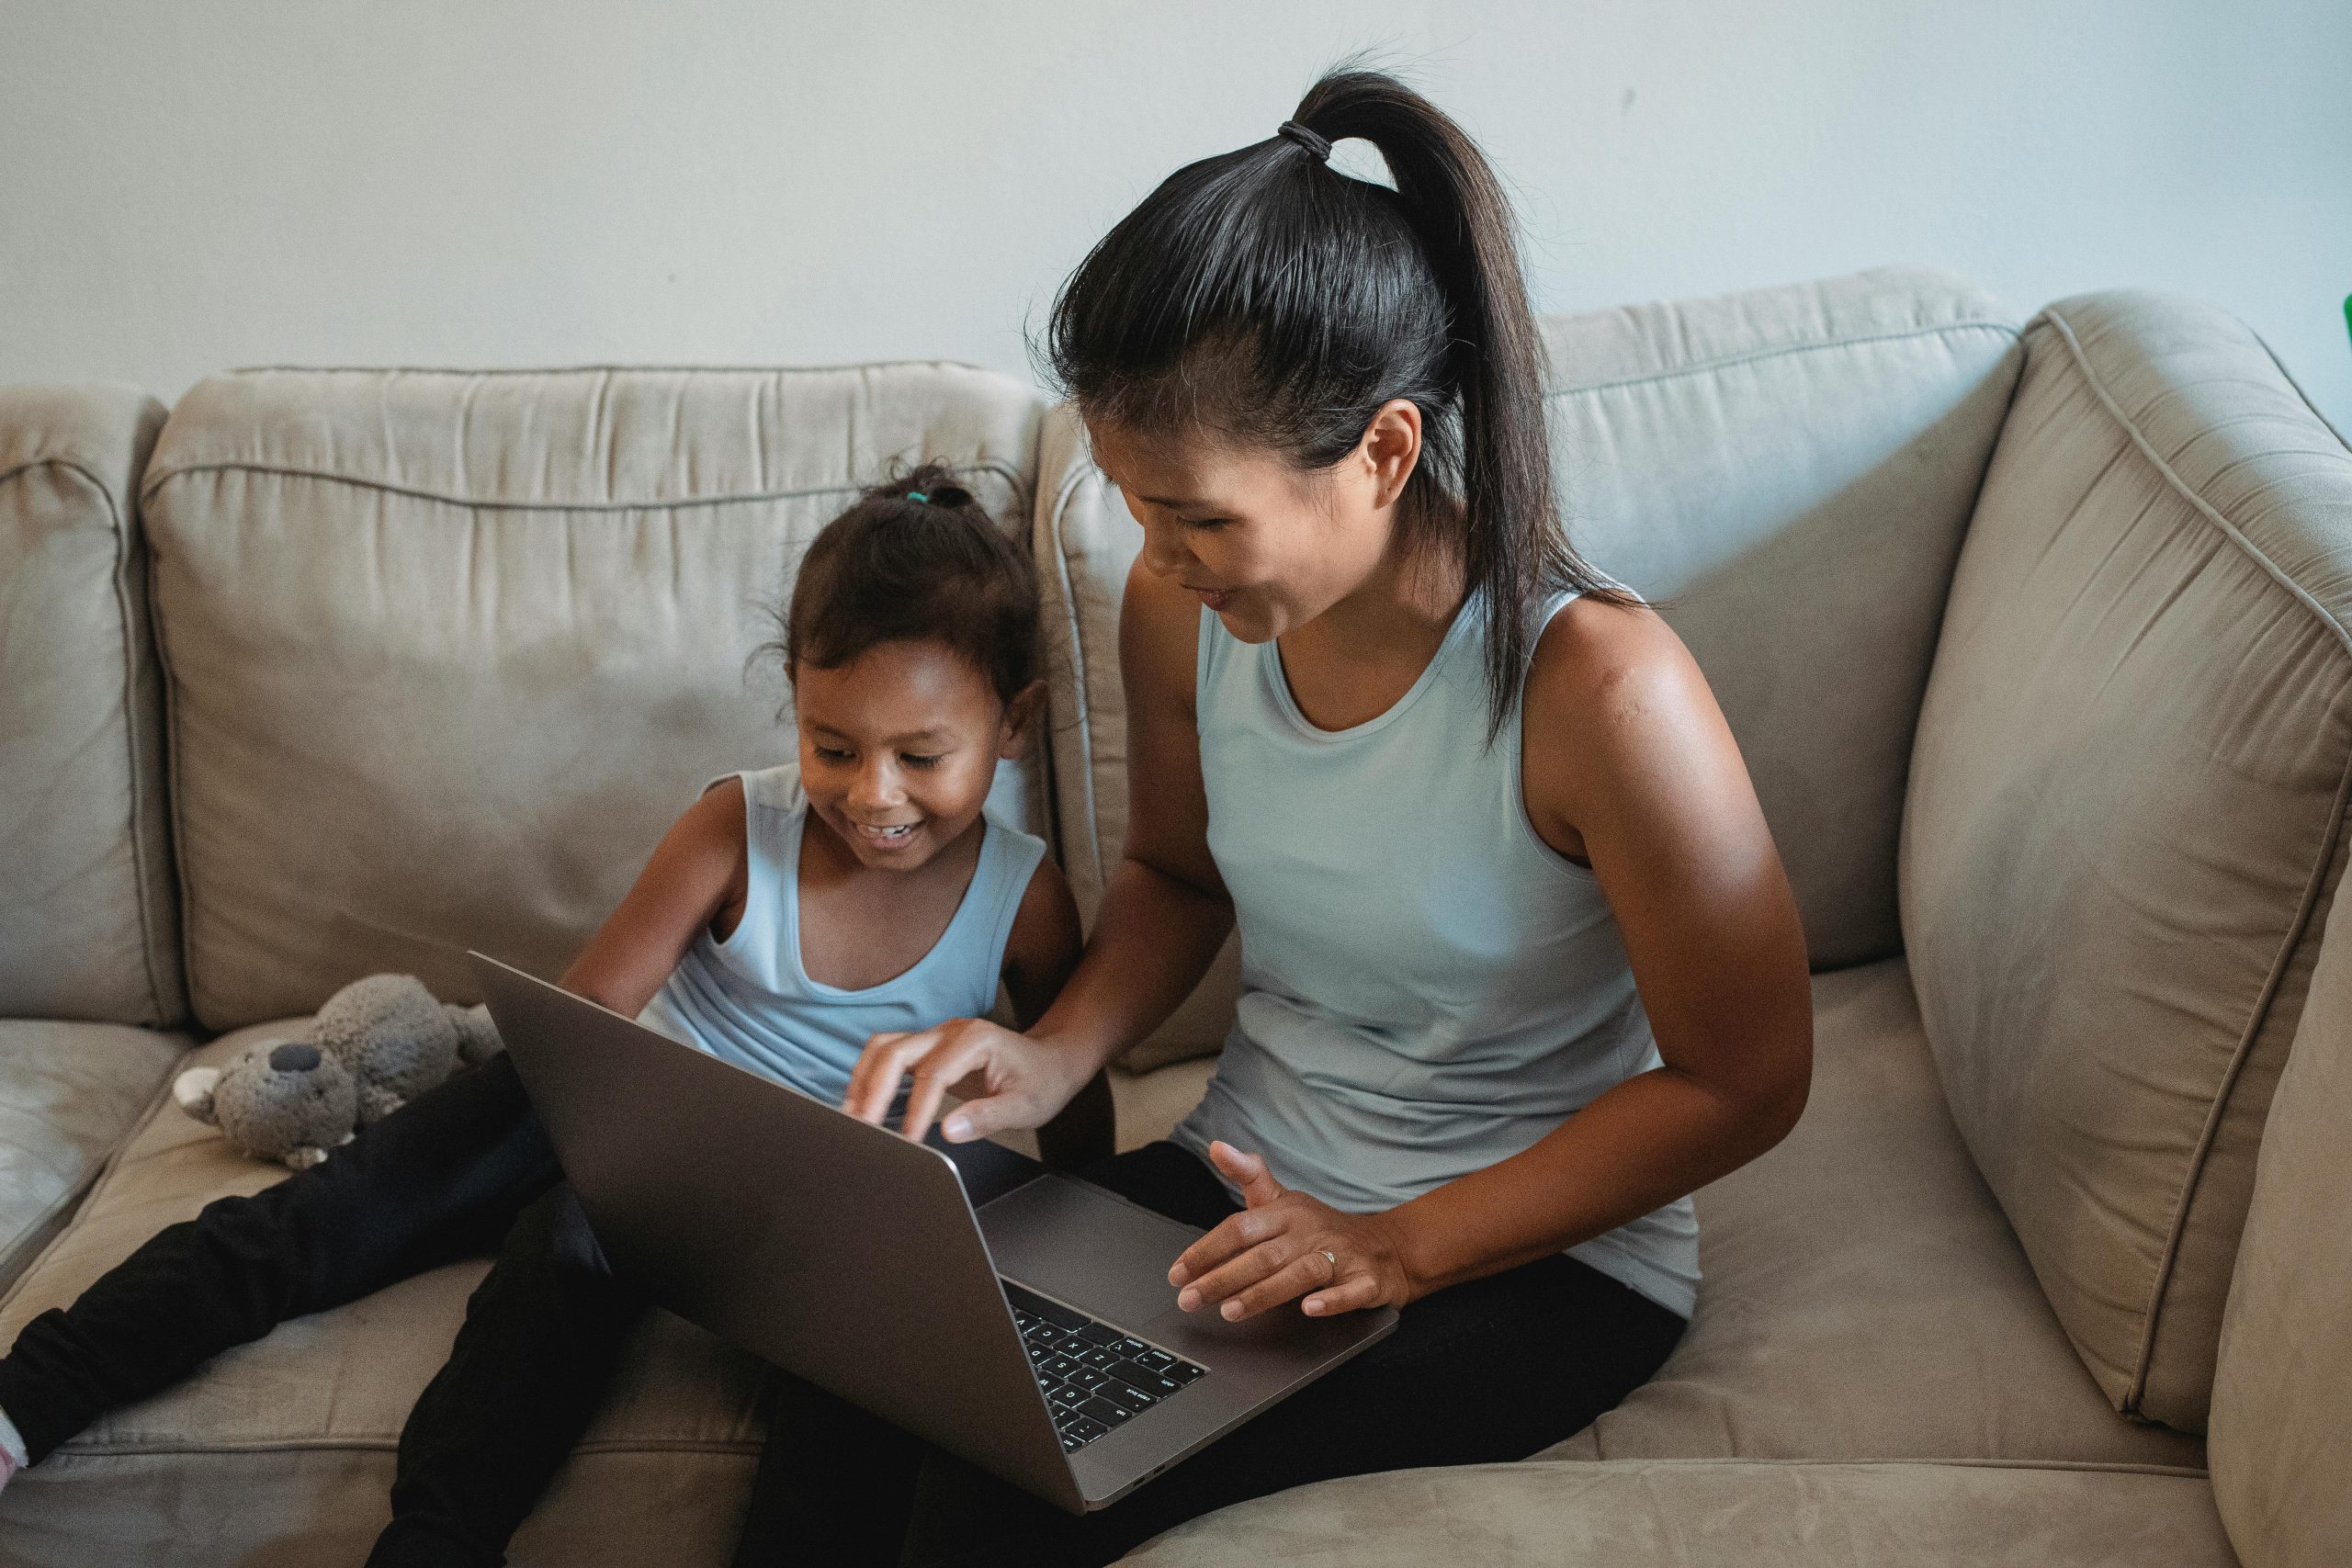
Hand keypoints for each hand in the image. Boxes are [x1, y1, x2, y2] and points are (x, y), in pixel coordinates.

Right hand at [843, 1017, 1086, 1144]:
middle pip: (894, 1051)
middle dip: (872, 1090)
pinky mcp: (928, 1049)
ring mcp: (936, 1037)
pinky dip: (871, 1078)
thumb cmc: (1042, 1082)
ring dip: (864, 1080)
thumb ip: (987, 1117)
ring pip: (883, 1048)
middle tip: (860, 1129)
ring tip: (851, 1118)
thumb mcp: (1025, 1107)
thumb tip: (948, 1131)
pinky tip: (864, 1106)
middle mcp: (950, 1032)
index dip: (916, 1110)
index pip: (932, 1075)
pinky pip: (889, 1056)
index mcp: (975, 1040)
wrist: (1052, 1062)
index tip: (906, 1141)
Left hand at [1167, 1142, 1413, 1320]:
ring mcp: (1341, 1256)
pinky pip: (1351, 1291)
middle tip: (1190, 1299)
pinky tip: (1310, 1308)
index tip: (1178, 1272)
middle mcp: (1310, 1232)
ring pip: (1300, 1273)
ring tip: (1232, 1310)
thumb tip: (1215, 1146)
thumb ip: (1249, 1175)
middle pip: (1263, 1255)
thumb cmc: (1322, 1227)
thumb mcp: (1284, 1198)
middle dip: (1223, 1278)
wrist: (1389, 1245)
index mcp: (1287, 1213)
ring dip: (1265, 1292)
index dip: (1206, 1249)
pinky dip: (1332, 1300)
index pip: (1239, 1228)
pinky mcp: (1367, 1280)